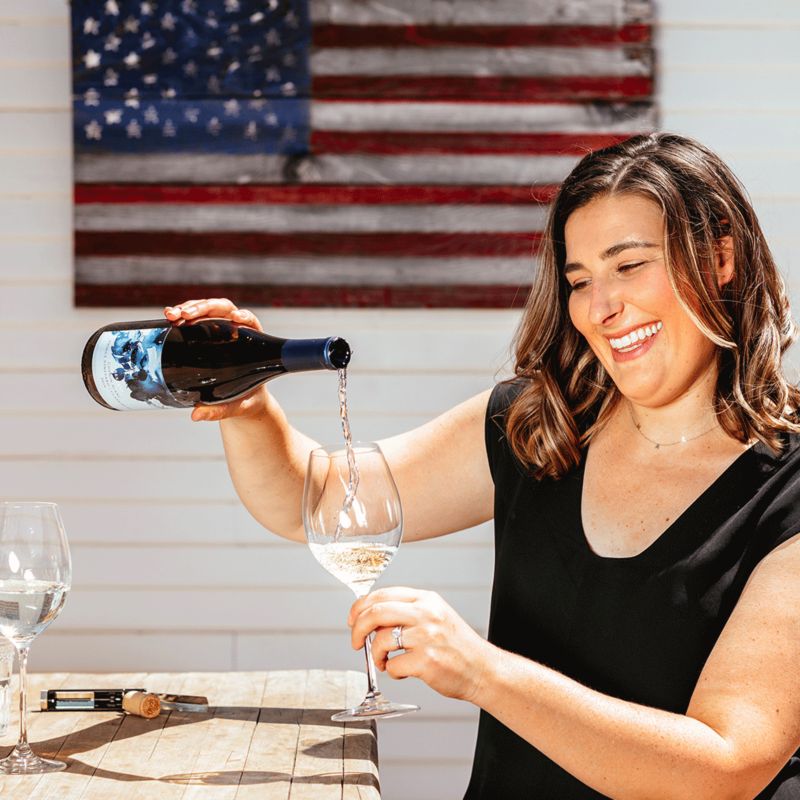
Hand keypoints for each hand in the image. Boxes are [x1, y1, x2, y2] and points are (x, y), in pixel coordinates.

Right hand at [164, 298, 268, 421]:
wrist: (241, 400)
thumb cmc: (246, 400)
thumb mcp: (237, 406)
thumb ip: (220, 410)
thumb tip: (196, 415)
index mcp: (253, 342)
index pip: (250, 322)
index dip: (244, 317)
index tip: (235, 319)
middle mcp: (236, 330)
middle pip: (222, 310)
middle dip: (203, 308)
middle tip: (186, 316)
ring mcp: (219, 328)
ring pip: (205, 310)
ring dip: (188, 308)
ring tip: (172, 315)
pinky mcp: (204, 332)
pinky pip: (193, 318)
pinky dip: (181, 315)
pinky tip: (168, 317)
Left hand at [348, 587, 491, 702]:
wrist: (482, 670)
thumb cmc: (456, 646)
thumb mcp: (435, 615)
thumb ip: (407, 611)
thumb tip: (370, 616)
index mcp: (426, 599)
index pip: (383, 594)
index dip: (360, 606)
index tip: (353, 619)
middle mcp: (426, 614)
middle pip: (376, 612)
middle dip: (358, 628)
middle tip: (356, 642)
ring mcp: (427, 637)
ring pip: (381, 640)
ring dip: (376, 655)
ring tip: (384, 661)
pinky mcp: (427, 661)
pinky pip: (393, 665)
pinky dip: (392, 671)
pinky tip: (403, 671)